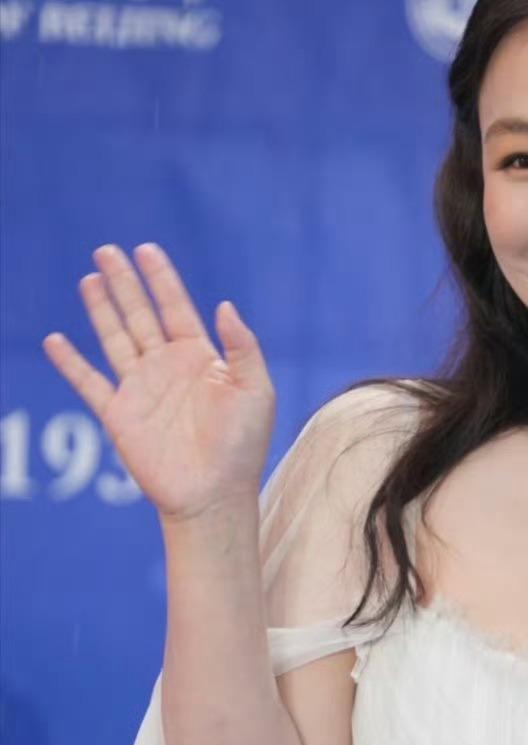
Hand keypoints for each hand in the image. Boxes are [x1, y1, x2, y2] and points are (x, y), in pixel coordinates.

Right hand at [42, 242, 275, 521]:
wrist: (214, 494)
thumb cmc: (242, 445)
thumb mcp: (255, 391)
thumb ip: (242, 347)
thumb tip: (224, 305)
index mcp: (200, 358)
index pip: (176, 307)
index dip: (161, 279)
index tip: (146, 250)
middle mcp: (167, 367)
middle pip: (140, 314)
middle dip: (124, 283)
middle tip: (106, 250)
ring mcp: (141, 389)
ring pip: (115, 338)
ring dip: (101, 310)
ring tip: (89, 278)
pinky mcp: (119, 415)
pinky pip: (89, 383)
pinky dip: (71, 363)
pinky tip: (55, 340)